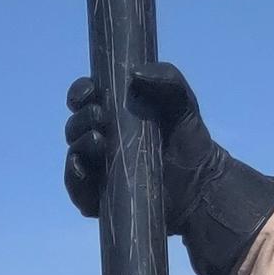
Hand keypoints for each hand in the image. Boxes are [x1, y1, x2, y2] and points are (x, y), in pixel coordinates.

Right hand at [62, 60, 273, 274]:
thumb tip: (134, 74)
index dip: (80, 93)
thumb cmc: (190, 140)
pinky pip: (77, 191)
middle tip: (101, 118)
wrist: (200, 185)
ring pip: (74, 156)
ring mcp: (99, 171)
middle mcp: (102, 140)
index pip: (85, 99)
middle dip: (81, 120)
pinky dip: (74, 180)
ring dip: (79, 146)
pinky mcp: (101, 200)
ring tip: (99, 142)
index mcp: (114, 113)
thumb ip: (167, 77)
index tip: (88, 93)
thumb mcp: (182, 101)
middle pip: (75, 126)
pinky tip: (82, 170)